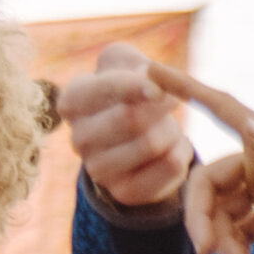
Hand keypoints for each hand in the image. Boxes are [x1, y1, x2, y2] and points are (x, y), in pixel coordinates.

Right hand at [57, 41, 193, 208]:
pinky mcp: (125, 192)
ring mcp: (98, 170)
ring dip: (172, 129)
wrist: (135, 141)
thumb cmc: (131, 94)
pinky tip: (171, 148)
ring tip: (167, 127)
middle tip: (170, 101)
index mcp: (72, 102)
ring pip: (153, 143)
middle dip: (161, 105)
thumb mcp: (126, 65)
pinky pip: (171, 165)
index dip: (134, 86)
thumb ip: (133, 61)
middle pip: (130, 118)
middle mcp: (78, 139)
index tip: (157, 88)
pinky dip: (182, 151)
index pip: (101, 90)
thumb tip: (148, 77)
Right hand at [150, 62, 253, 253]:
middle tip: (205, 252)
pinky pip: (237, 229)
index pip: (220, 109)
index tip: (150, 71)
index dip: (185, 89)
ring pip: (219, 211)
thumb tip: (249, 126)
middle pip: (207, 182)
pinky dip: (233, 247)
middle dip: (200, 216)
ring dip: (220, 238)